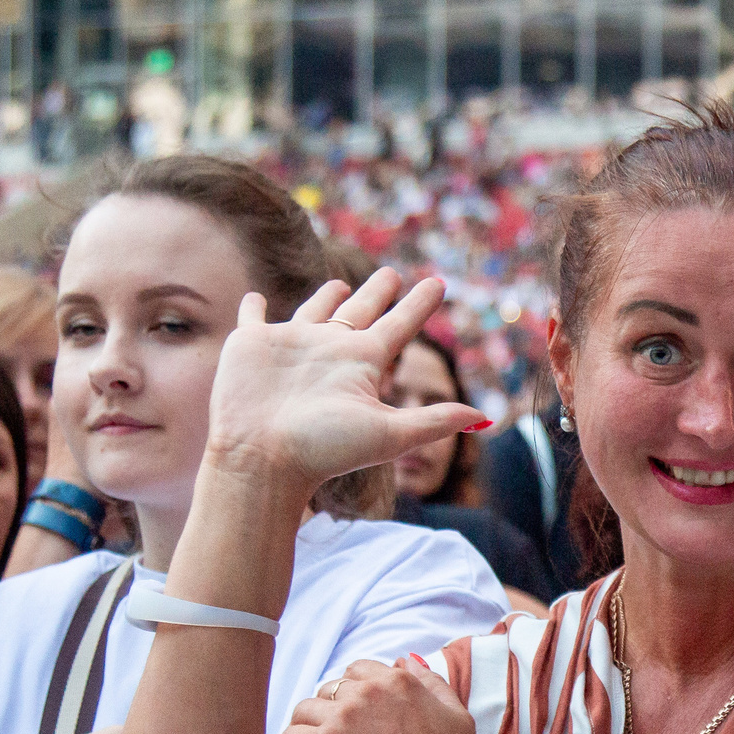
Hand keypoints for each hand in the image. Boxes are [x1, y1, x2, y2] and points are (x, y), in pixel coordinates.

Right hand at [204, 270, 484, 491]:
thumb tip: (483, 418)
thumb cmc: (323, 448)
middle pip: (360, 312)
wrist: (261, 459)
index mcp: (361, 364)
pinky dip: (253, 307)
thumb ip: (433, 422)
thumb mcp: (387, 433)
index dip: (419, 305)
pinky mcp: (250, 344)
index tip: (439, 283)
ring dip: (326, 297)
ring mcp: (289, 347)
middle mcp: (329, 352)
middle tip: (391, 273)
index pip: (398, 325)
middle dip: (376, 292)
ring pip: (313, 313)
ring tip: (338, 283)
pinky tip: (254, 297)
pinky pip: (253, 318)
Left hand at [274, 657, 478, 733]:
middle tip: (332, 733)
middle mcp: (366, 693)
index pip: (356, 669)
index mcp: (396, 681)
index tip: (352, 709)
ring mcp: (342, 719)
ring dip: (305, 726)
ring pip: (304, 710)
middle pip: (328, 688)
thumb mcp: (456, 714)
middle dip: (328, 707)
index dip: (352, 688)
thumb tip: (405, 660)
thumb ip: (431, 681)